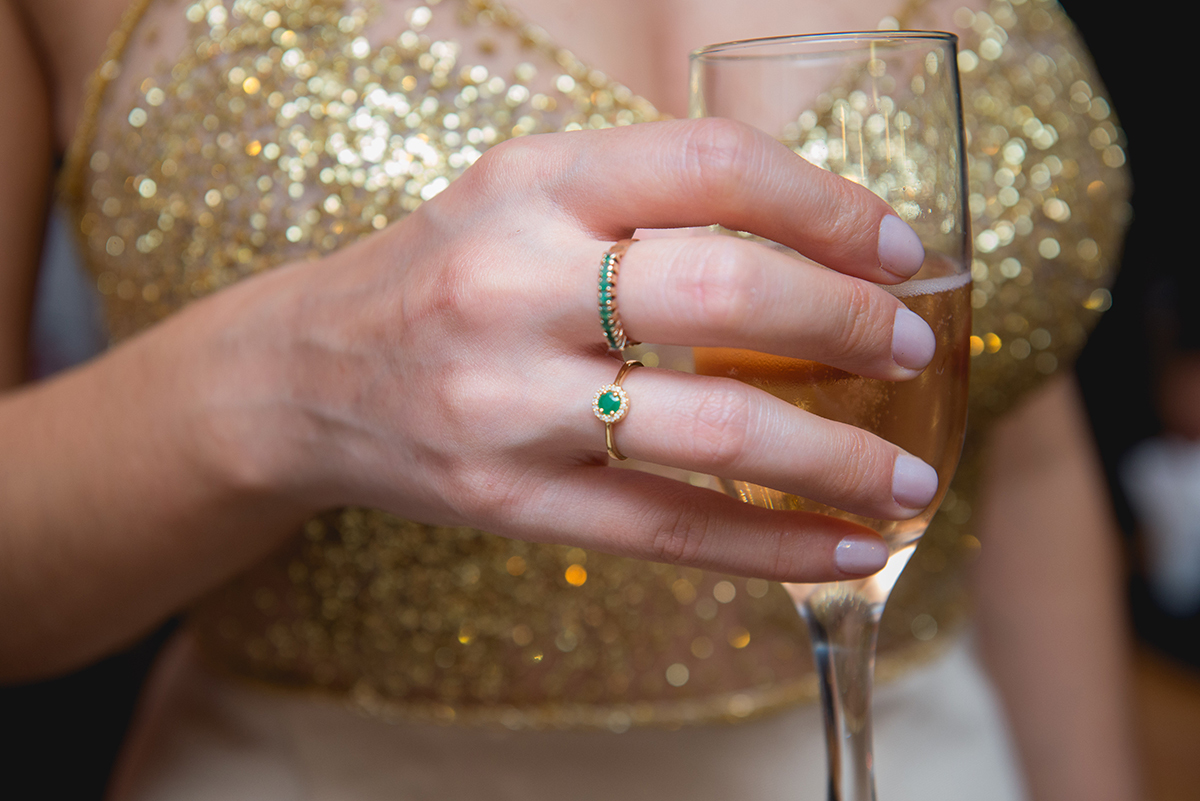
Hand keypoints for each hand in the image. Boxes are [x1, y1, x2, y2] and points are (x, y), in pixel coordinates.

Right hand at [216, 118, 937, 581]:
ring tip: (912, 479)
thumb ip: (648, 198)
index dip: (829, 205)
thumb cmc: (441, 275)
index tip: (901, 251)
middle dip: (850, 322)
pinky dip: (773, 546)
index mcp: (532, 186)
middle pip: (724, 291)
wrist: (305, 378)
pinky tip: (848, 550)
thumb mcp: (522, 196)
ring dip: (837, 459)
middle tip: (914, 349)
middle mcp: (512, 285)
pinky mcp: (509, 501)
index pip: (712, 166)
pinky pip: (667, 530)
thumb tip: (819, 242)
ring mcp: (507, 404)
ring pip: (711, 431)